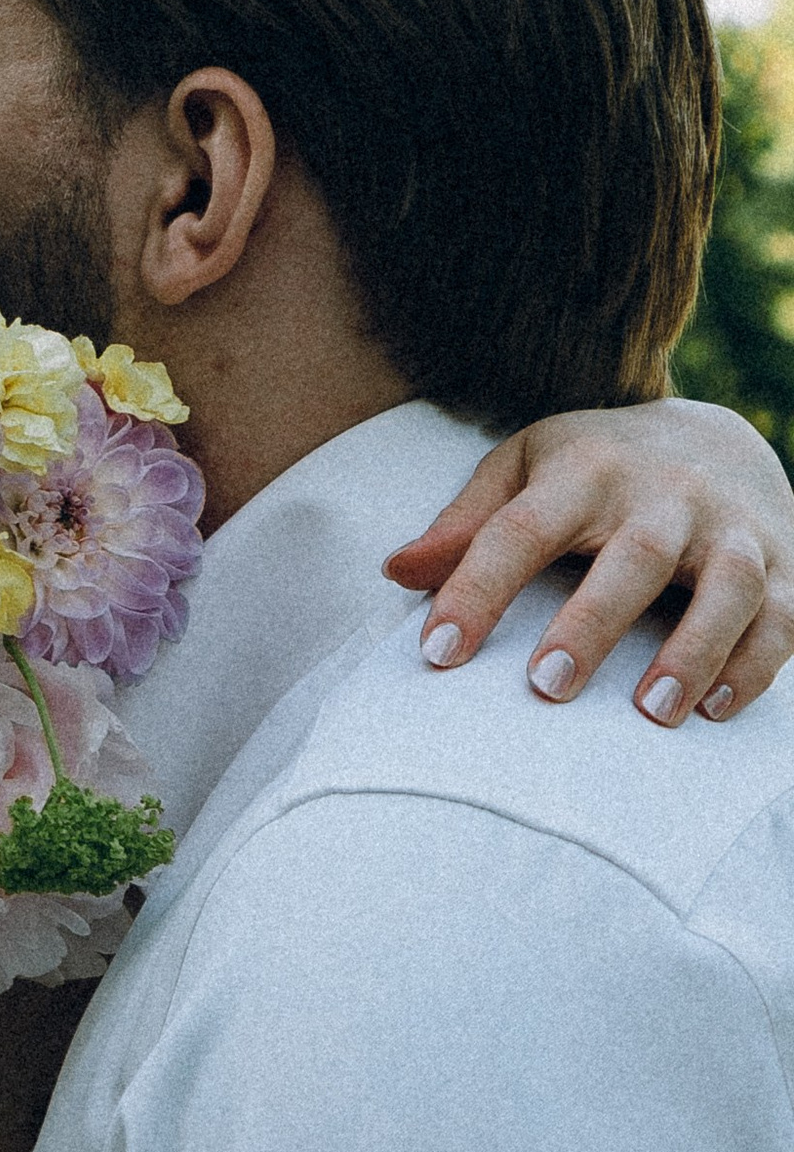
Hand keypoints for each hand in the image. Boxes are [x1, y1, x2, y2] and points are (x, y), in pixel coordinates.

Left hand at [385, 397, 793, 724]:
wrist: (716, 438)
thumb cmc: (598, 467)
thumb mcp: (525, 468)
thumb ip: (465, 522)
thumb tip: (395, 572)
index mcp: (586, 469)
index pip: (523, 527)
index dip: (477, 586)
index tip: (437, 651)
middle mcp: (665, 494)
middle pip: (633, 555)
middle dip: (593, 621)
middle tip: (547, 685)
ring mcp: (730, 530)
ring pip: (727, 586)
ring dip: (693, 650)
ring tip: (651, 714)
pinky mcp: (784, 565)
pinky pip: (781, 619)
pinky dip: (753, 666)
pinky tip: (714, 711)